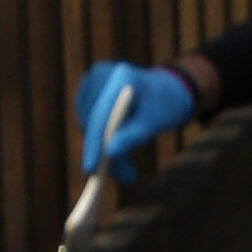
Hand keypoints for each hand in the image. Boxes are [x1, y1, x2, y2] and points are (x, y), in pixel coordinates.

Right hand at [75, 59, 195, 177]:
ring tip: (127, 166)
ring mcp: (91, 81)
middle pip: (92, 121)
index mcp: (120, 75)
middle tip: (126, 177)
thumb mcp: (154, 122)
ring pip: (87, 125)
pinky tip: (117, 143)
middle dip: (103, 152)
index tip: (91, 169)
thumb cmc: (164, 106)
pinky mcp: (86, 93)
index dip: (94, 142)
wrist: (165, 91)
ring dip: (102, 149)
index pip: (101, 113)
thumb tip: (110, 154)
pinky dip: (99, 140)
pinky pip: (87, 123)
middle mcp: (100, 74)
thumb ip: (134, 136)